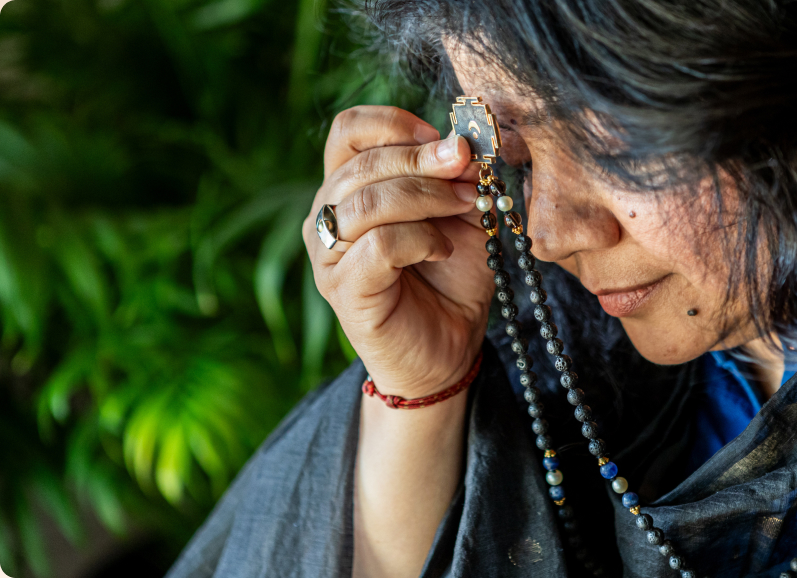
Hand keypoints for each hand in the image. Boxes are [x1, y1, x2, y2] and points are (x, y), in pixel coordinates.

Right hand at [303, 106, 492, 398]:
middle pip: (363, 162)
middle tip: (469, 168)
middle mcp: (327, 215)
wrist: (449, 349)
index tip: (444, 138)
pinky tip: (443, 249)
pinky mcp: (344, 289)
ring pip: (368, 201)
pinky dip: (421, 237)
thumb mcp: (463, 215)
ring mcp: (328, 254)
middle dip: (425, 160)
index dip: (394, 123)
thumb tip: (466, 144)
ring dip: (427, 197)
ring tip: (465, 208)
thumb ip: (460, 178)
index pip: (347, 130)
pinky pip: (379, 244)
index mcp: (348, 187)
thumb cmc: (450, 279)